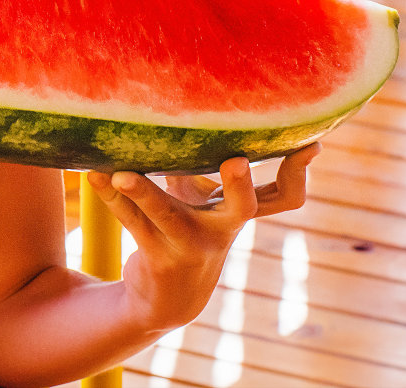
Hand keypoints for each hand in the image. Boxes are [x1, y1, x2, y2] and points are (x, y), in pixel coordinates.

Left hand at [86, 143, 318, 331]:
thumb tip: (198, 107)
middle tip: (236, 161)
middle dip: (240, 185)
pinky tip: (94, 177)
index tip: (312, 144)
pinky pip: (132, 221)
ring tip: (120, 173)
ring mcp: (191, 247)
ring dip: (142, 191)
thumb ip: (202, 160)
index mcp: (241, 213)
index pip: (286, 197)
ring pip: (166, 215)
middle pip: (243, 209)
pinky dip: (112, 197)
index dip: (299, 172)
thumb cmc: (189, 227)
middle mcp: (223, 231)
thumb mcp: (203, 197)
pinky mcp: (158, 257)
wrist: (169, 297)